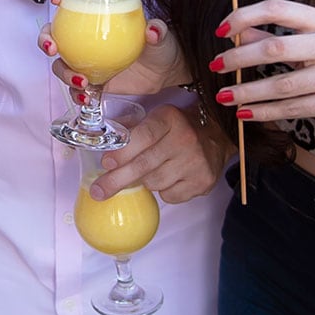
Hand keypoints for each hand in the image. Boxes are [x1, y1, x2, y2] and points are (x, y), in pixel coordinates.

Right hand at [37, 0, 181, 95]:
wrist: (166, 72)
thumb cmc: (161, 46)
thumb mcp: (162, 35)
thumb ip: (158, 31)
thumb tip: (153, 30)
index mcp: (100, 15)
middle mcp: (86, 36)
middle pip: (55, 33)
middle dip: (45, 39)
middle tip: (53, 48)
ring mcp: (86, 59)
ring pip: (61, 63)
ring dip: (63, 72)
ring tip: (82, 82)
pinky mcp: (92, 79)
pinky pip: (75, 87)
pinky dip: (76, 93)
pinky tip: (86, 98)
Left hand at [90, 104, 228, 204]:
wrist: (215, 136)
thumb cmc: (177, 128)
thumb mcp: (156, 118)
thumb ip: (131, 129)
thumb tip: (101, 144)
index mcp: (169, 119)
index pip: (143, 136)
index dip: (122, 152)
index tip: (105, 163)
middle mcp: (185, 140)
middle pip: (144, 165)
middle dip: (117, 180)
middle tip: (99, 191)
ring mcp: (195, 163)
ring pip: (154, 183)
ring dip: (145, 181)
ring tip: (151, 170)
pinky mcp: (203, 182)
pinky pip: (170, 196)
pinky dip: (163, 191)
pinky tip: (169, 177)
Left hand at [214, 0, 314, 132]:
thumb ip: (279, 36)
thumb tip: (237, 32)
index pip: (278, 8)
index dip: (244, 16)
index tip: (221, 30)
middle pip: (275, 48)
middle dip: (237, 58)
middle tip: (215, 66)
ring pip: (281, 85)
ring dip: (246, 91)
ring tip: (224, 96)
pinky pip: (293, 108)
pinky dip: (265, 112)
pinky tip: (246, 113)